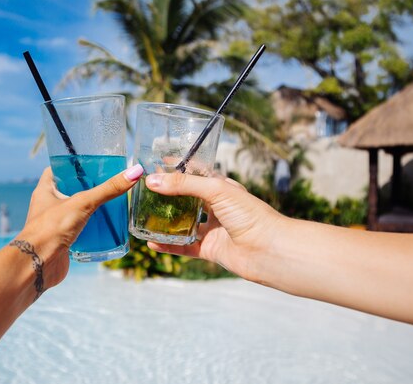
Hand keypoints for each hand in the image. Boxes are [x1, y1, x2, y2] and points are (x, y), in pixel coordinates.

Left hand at [16, 164, 142, 289]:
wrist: (38, 265)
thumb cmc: (51, 228)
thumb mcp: (83, 203)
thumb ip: (108, 189)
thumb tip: (134, 172)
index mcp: (45, 190)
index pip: (59, 169)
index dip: (74, 164)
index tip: (93, 162)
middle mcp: (49, 205)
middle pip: (71, 189)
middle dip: (89, 186)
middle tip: (109, 181)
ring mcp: (56, 223)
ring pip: (77, 210)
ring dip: (92, 207)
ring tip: (112, 201)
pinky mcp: (63, 240)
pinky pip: (80, 229)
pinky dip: (92, 227)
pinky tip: (107, 225)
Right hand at [144, 172, 283, 281]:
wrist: (269, 250)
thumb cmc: (250, 214)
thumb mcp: (217, 190)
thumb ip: (184, 184)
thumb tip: (153, 181)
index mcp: (222, 188)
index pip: (195, 173)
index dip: (177, 168)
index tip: (157, 163)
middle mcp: (216, 207)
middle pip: (186, 198)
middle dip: (167, 195)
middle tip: (144, 191)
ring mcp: (213, 228)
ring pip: (183, 223)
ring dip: (165, 221)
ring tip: (143, 216)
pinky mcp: (210, 249)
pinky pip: (184, 246)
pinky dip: (168, 245)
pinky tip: (151, 243)